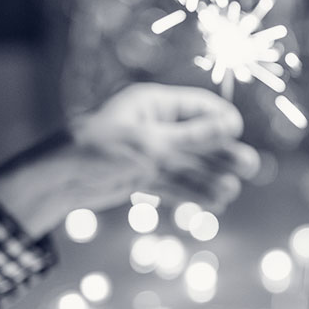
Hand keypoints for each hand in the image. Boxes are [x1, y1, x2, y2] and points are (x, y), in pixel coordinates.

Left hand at [0, 83, 258, 236]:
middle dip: (223, 154)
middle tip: (250, 167)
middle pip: (199, 139)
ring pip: (190, 166)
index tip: (238, 134)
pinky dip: (193, 194)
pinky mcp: (143, 178)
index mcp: (153, 104)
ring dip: (210, 179)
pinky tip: (214, 204)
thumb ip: (194, 137)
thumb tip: (232, 125)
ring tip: (229, 194)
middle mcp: (155, 126)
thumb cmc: (99, 149)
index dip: (221, 120)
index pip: (198, 107)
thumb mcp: (152, 143)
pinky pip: (176, 185)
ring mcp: (150, 154)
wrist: (58, 182)